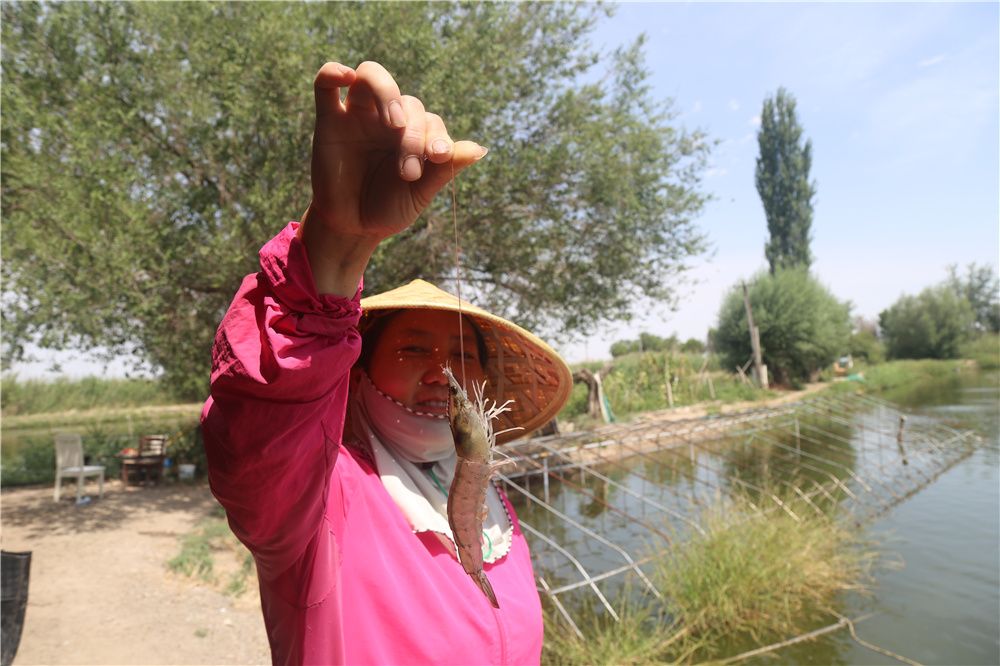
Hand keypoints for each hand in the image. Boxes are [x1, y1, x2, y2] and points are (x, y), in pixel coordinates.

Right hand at [300, 61, 487, 295]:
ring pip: (371, 77)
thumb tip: (480, 150)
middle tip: (409, 171)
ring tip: (394, 124)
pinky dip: (334, 72)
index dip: (438, 136)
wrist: (352, 228)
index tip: (439, 157)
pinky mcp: (329, 120)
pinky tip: (346, 76)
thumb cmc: (389, 208)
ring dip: (387, 93)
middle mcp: (388, 119)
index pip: (429, 120)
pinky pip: (326, 84)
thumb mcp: (420, 193)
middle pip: (406, 101)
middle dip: (414, 133)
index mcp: (413, 134)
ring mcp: (359, 116)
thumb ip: (446, 169)